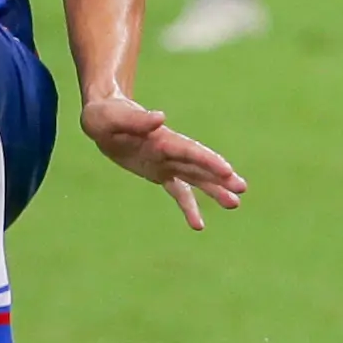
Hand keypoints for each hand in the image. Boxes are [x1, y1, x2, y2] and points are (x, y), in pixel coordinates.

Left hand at [80, 94, 246, 231]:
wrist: (101, 120)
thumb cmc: (105, 116)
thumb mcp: (113, 117)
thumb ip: (136, 119)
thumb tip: (160, 118)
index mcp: (161, 138)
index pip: (188, 150)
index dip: (207, 161)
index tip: (227, 171)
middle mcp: (169, 151)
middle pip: (198, 165)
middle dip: (219, 177)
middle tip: (241, 188)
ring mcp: (166, 163)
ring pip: (194, 179)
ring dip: (214, 190)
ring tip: (235, 204)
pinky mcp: (159, 173)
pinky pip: (177, 192)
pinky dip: (188, 207)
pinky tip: (198, 226)